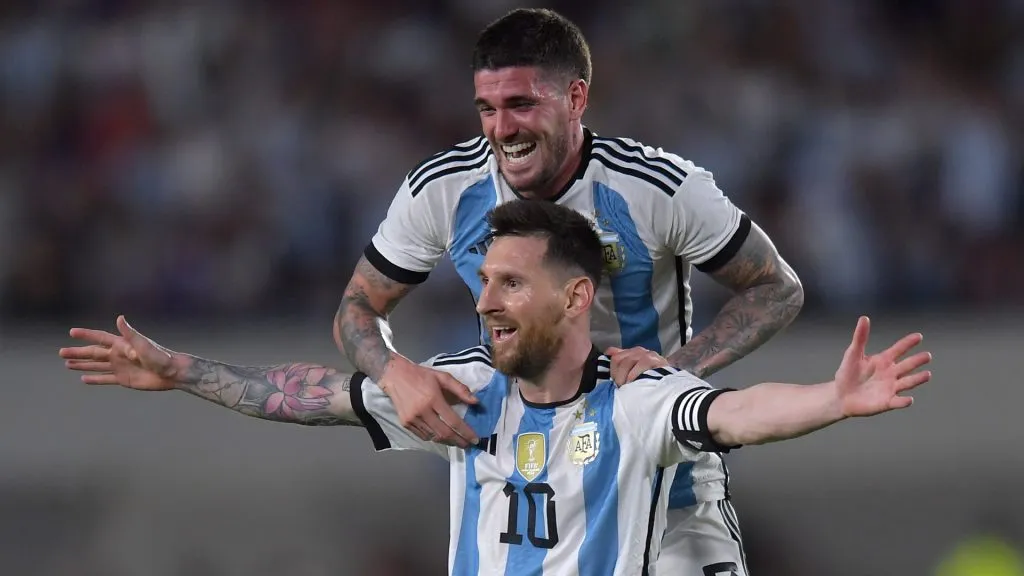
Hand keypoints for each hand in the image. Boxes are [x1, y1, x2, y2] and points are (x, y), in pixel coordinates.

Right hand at [59, 315, 187, 390]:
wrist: (171, 373)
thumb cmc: (160, 357)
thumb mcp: (143, 344)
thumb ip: (129, 333)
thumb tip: (119, 318)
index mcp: (122, 344)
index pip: (100, 338)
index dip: (86, 335)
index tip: (72, 332)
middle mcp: (119, 355)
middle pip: (93, 353)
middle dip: (77, 352)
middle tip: (60, 352)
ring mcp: (120, 367)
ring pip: (96, 366)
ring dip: (82, 365)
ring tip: (67, 364)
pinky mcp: (124, 379)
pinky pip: (105, 379)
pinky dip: (94, 379)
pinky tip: (83, 378)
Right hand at [379, 357, 479, 447]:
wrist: (395, 376)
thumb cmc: (421, 375)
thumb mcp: (443, 377)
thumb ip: (460, 389)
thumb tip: (476, 402)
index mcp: (433, 398)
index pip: (453, 420)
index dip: (465, 432)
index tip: (475, 439)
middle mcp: (422, 411)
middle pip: (444, 433)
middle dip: (458, 441)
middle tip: (468, 445)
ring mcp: (412, 419)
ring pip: (433, 437)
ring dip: (447, 441)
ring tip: (457, 442)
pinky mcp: (405, 423)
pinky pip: (423, 436)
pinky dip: (434, 438)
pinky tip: (441, 436)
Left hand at [605, 346, 669, 385]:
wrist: (669, 385)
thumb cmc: (648, 380)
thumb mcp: (633, 372)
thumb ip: (622, 361)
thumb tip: (608, 352)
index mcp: (631, 353)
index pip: (614, 356)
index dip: (612, 370)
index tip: (615, 382)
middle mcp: (638, 351)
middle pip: (618, 359)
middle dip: (617, 375)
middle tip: (620, 387)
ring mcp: (648, 354)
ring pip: (628, 361)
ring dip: (624, 376)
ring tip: (626, 387)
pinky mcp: (656, 359)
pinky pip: (642, 362)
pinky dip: (635, 373)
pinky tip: (635, 382)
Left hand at [834, 316, 932, 417]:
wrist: (841, 395)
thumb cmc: (848, 373)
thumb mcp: (853, 354)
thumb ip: (860, 337)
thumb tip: (864, 318)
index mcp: (884, 360)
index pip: (899, 349)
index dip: (908, 343)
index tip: (919, 336)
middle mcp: (891, 373)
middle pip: (907, 365)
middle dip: (917, 361)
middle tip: (927, 355)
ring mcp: (890, 388)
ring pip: (907, 382)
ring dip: (917, 379)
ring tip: (927, 374)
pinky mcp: (886, 402)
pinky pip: (897, 402)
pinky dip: (903, 401)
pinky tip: (909, 399)